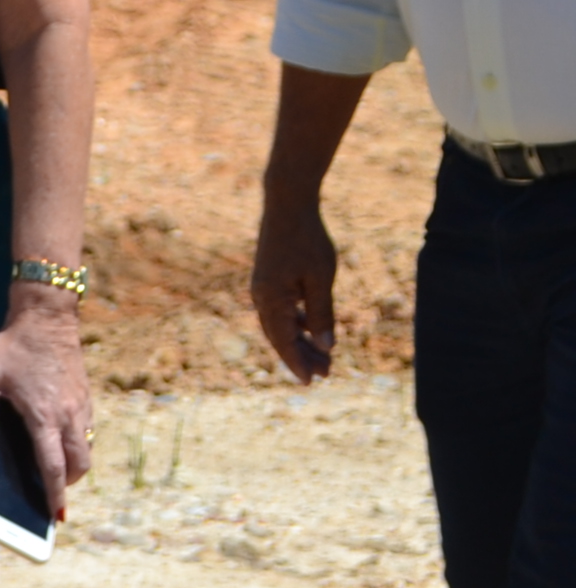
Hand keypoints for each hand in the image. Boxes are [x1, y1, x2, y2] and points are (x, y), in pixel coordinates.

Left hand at [0, 288, 93, 514]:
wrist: (47, 318)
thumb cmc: (14, 347)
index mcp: (44, 415)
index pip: (54, 465)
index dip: (55, 493)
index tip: (55, 515)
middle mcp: (69, 416)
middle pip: (78, 465)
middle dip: (67, 484)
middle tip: (51, 494)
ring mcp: (81, 408)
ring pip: (85, 450)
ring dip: (74, 465)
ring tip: (54, 472)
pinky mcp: (86, 398)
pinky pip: (86, 432)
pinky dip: (76, 445)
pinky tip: (57, 440)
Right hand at [249, 194, 339, 382]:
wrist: (287, 205)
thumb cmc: (307, 240)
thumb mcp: (321, 279)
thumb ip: (321, 314)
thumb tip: (325, 347)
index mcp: (271, 299)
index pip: (284, 340)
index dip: (298, 363)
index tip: (311, 382)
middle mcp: (261, 296)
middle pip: (279, 336)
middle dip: (301, 356)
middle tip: (325, 374)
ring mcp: (262, 288)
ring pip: (279, 324)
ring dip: (298, 341)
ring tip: (322, 357)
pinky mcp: (268, 279)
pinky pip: (279, 310)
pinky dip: (294, 324)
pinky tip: (310, 328)